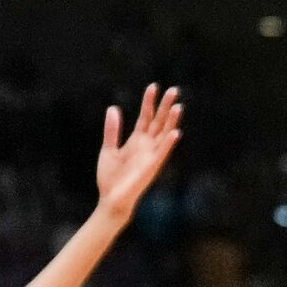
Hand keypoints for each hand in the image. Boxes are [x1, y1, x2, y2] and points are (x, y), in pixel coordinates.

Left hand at [96, 84, 183, 217]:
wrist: (110, 199)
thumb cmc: (110, 178)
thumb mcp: (108, 149)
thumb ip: (112, 130)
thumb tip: (113, 108)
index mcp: (136, 140)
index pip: (146, 116)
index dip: (149, 102)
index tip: (153, 87)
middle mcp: (146, 146)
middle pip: (159, 122)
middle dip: (165, 106)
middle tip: (173, 90)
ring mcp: (151, 156)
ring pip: (164, 134)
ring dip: (172, 121)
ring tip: (178, 106)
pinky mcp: (151, 167)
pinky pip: (162, 153)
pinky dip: (168, 143)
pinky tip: (175, 132)